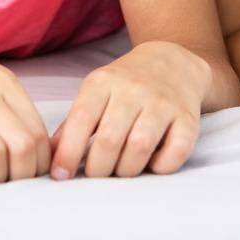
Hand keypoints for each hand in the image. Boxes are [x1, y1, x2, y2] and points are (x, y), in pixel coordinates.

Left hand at [49, 41, 210, 178]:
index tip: (60, 175)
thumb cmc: (125, 85)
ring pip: (140, 146)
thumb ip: (73, 123)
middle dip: (98, 168)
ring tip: (121, 171)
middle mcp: (134, 89)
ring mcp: (163, 103)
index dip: (67, 153)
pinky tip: (152, 164)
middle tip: (96, 176)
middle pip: (110, 139)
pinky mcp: (188, 118)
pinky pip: (176, 151)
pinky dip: (161, 166)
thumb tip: (50, 157)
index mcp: (103, 82)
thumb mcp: (95, 92)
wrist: (174, 62)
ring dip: (126, 169)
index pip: (81, 120)